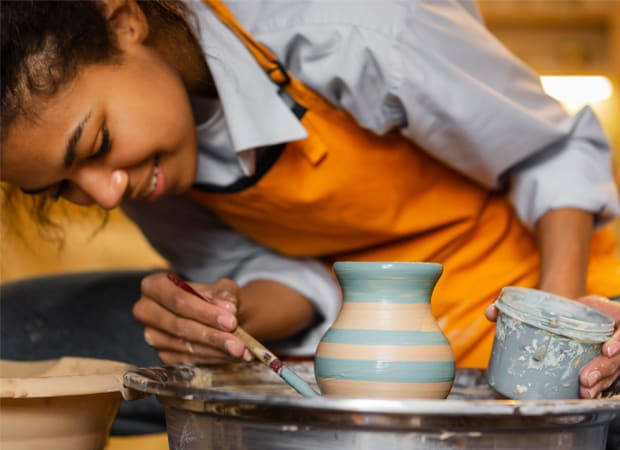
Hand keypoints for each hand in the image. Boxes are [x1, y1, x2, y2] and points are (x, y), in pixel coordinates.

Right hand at [133, 272, 252, 364]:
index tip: (231, 321)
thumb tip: (227, 308)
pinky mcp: (162, 355)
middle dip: (211, 335)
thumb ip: (224, 295)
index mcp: (154, 286)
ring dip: (215, 351)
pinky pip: (188, 361)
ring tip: (241, 352)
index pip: (177, 299)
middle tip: (238, 344)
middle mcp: (146, 311)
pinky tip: (232, 358)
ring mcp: (152, 336)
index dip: (204, 312)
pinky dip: (213, 359)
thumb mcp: (222, 288)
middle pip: (179, 326)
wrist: (215, 314)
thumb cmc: (215, 297)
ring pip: (184, 346)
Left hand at [575, 295, 619, 397]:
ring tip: (585, 390)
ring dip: (599, 382)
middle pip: (618, 357)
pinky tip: (589, 394)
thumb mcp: (584, 304)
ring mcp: (618, 355)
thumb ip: (572, 309)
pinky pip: (607, 379)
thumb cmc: (588, 308)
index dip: (618, 342)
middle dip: (602, 368)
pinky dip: (598, 387)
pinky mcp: (610, 366)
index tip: (606, 350)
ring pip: (614, 371)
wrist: (590, 315)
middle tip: (586, 378)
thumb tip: (545, 314)